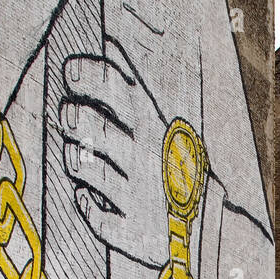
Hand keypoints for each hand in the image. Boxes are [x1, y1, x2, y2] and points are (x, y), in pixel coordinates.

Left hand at [59, 39, 171, 268]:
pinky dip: (88, 206)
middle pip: (98, 129)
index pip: (117, 90)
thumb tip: (110, 47)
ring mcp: (139, 196)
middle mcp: (146, 158)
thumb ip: (134, 93)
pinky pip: (98, 218)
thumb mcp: (166, 126)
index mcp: (156, 127)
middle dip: (75, 118)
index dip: (88, 76)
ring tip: (76, 155)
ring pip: (90, 171)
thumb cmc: (179, 169)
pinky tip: (85, 196)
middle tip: (68, 114)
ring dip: (76, 159)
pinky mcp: (133, 231)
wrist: (211, 226)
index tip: (70, 71)